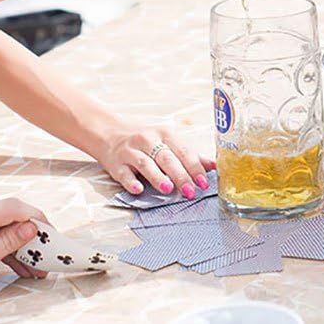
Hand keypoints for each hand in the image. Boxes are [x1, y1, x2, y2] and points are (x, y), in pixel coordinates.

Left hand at [0, 195, 47, 300]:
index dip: (36, 218)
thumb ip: (6, 242)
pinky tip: (16, 260)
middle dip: (29, 237)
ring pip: (1, 223)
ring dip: (16, 243)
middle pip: (9, 215)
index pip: (13, 207)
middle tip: (45, 256)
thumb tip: (31, 227)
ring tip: (32, 266)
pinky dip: (1, 242)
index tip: (51, 234)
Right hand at [93, 120, 215, 198]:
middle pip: (166, 158)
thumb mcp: (168, 142)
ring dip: (157, 176)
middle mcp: (148, 140)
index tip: (204, 182)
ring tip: (168, 189)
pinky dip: (131, 182)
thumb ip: (190, 155)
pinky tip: (138, 189)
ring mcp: (131, 151)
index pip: (183, 151)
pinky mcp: (116, 163)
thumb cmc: (145, 140)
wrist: (109, 133)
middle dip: (180, 175)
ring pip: (146, 163)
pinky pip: (124, 173)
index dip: (195, 167)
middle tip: (190, 191)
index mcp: (165, 134)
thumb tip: (214, 166)